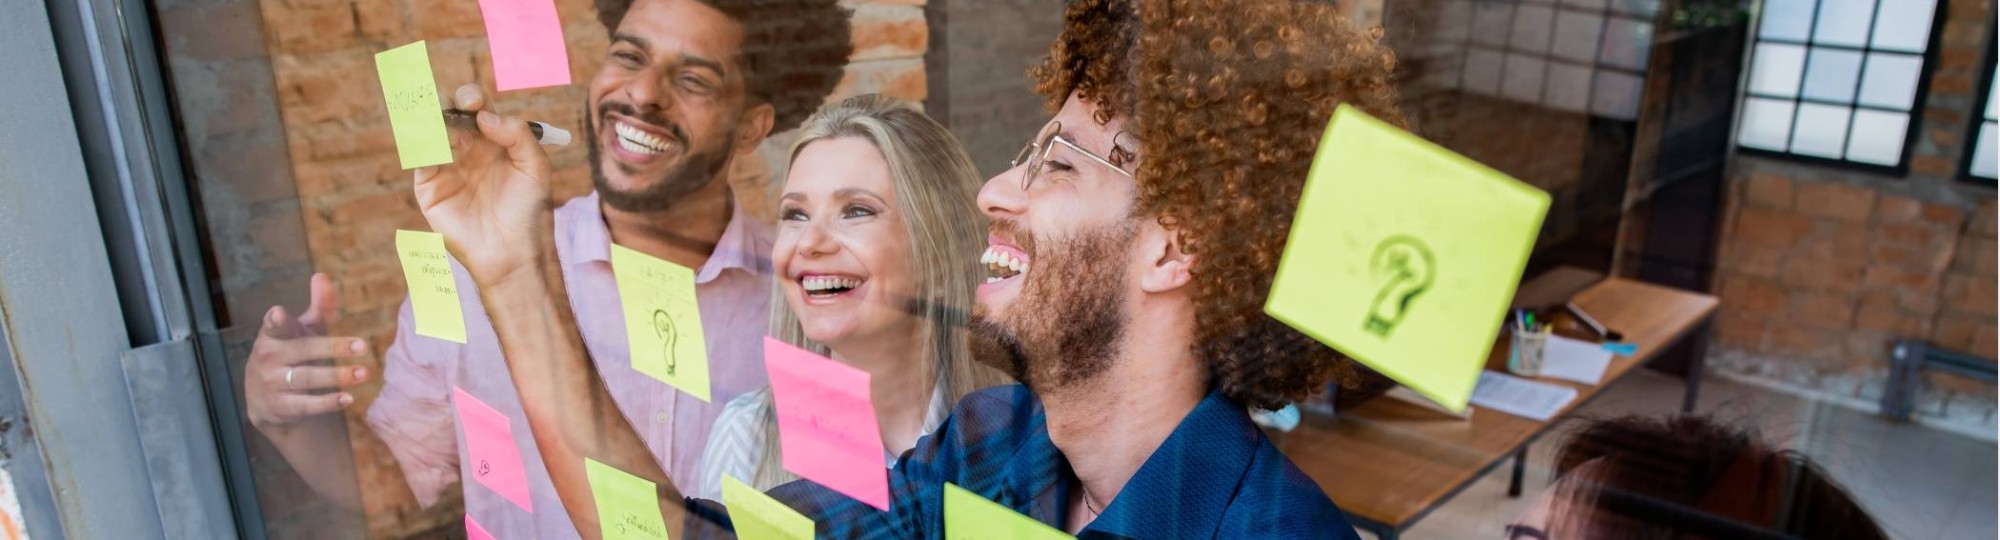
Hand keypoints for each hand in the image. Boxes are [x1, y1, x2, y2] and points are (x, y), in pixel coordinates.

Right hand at [245, 273, 370, 432]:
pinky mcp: (281, 407)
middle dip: (333, 347)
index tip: (279, 313)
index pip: (272, 326)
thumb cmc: (289, 355)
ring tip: (364, 373)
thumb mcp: (301, 331)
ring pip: (308, 378)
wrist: (264, 401)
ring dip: (337, 376)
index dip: (275, 320)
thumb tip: (322, 275)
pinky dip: (327, 402)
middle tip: (363, 345)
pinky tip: (348, 398)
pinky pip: (306, 405)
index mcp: (272, 336)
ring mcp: (273, 384)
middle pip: (304, 351)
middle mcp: (269, 359)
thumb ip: (316, 307)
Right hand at [414, 84, 556, 289]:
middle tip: (458, 106)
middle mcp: (467, 151)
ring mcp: (447, 168)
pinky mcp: (429, 188)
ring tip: (440, 118)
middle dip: (450, 103)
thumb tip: (484, 116)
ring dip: (431, 119)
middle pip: (450, 115)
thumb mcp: (536, 167)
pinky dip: (423, 146)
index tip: (475, 102)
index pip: (478, 110)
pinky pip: (420, 160)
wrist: (514, 253)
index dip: (473, 99)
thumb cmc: (529, 212)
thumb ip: (517, 134)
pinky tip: (433, 143)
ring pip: (430, 132)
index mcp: (494, 142)